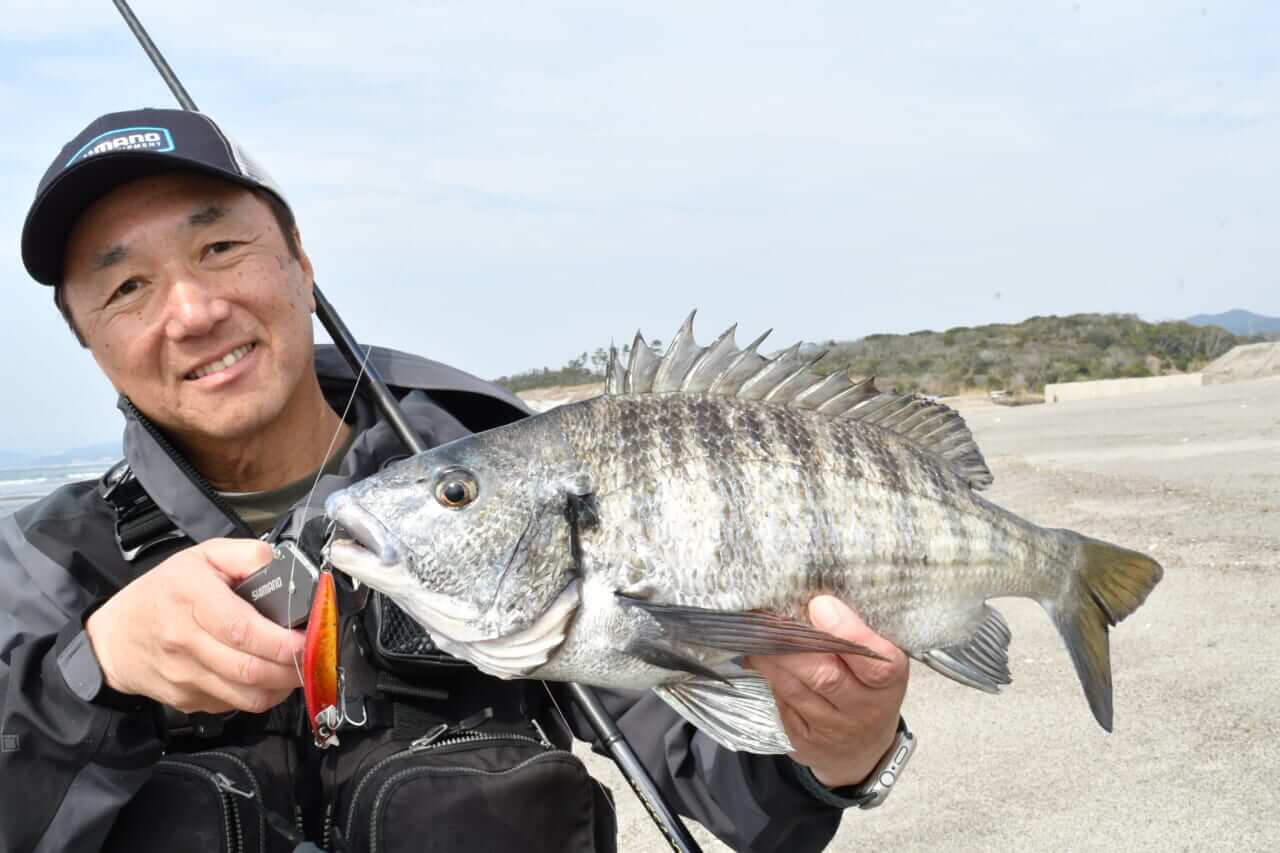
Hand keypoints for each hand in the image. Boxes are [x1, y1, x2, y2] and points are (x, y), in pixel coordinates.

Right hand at [85, 539, 304, 713]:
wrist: (113, 637)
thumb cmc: (164, 591)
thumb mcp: (203, 556)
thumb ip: (246, 555)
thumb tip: (282, 565)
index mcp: (191, 599)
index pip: (242, 630)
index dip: (281, 641)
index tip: (308, 639)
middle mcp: (185, 642)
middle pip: (249, 669)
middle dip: (292, 668)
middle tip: (313, 657)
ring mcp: (183, 677)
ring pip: (245, 696)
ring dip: (281, 688)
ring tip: (296, 670)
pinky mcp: (185, 701)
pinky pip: (232, 705)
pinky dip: (257, 696)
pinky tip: (265, 678)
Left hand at [745, 596, 908, 787]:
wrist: (863, 747)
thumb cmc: (868, 686)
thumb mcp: (879, 660)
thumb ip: (858, 633)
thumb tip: (817, 599)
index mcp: (889, 682)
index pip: (875, 662)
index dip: (846, 632)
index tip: (820, 604)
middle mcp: (864, 711)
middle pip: (825, 675)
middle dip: (792, 643)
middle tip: (768, 617)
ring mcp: (832, 731)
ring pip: (794, 689)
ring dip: (769, 659)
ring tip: (754, 635)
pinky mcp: (803, 742)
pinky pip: (780, 706)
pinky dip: (766, 680)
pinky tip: (756, 661)